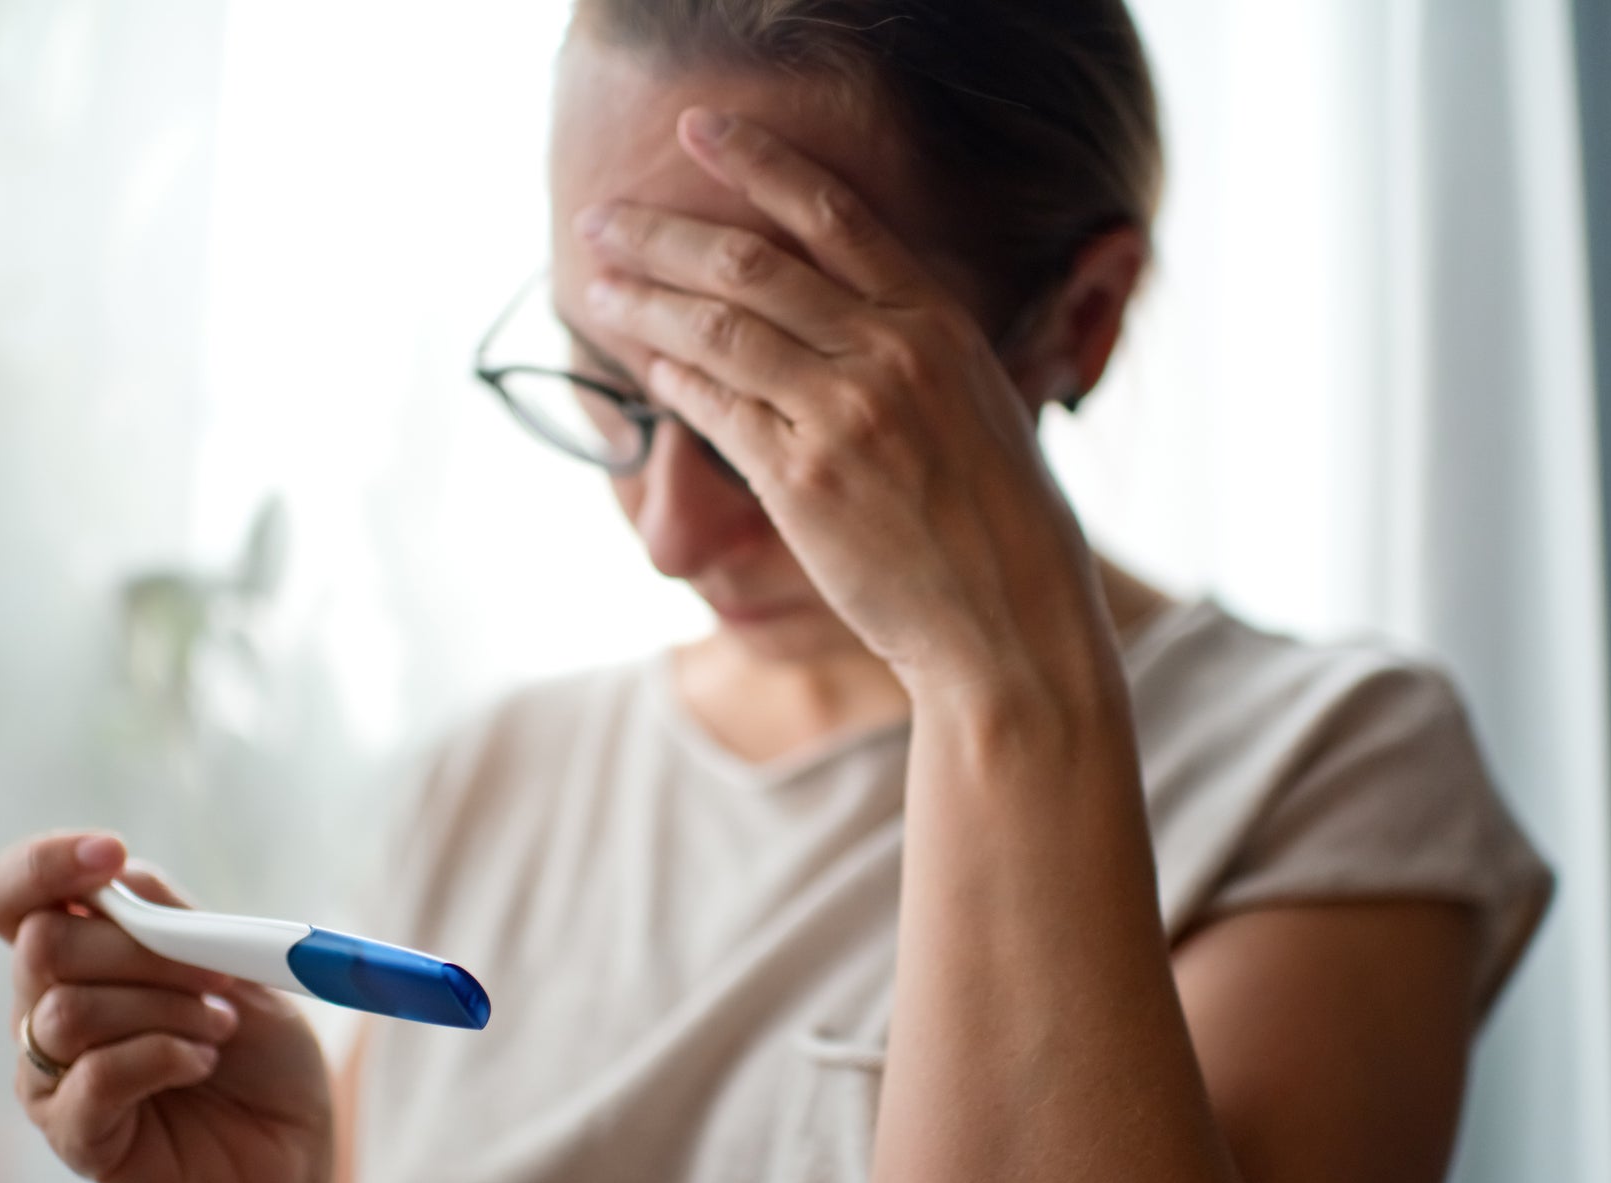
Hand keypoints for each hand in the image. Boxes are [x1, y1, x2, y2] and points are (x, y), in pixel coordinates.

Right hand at [0, 832, 335, 1182]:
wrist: (292, 1146)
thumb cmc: (260, 1050)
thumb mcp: (230, 962)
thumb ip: (168, 917)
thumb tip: (114, 875)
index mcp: (75, 954)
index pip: (7, 896)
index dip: (40, 864)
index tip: (108, 853)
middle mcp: (44, 1010)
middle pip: (41, 944)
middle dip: (142, 950)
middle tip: (215, 978)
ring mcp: (51, 1076)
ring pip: (68, 1011)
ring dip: (166, 1009)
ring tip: (220, 1028)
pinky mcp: (75, 1136)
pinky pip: (93, 1079)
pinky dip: (163, 1057)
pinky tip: (200, 1064)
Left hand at [577, 107, 1118, 710]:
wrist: (1012, 622)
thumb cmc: (1001, 522)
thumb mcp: (979, 403)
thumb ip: (914, 349)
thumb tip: (835, 317)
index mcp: (939, 322)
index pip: (833, 214)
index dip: (756, 162)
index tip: (697, 132)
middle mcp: (892, 354)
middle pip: (751, 264)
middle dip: (662, 235)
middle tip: (603, 222)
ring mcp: (844, 415)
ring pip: (718, 332)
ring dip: (644, 304)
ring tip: (598, 289)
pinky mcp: (803, 482)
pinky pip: (716, 412)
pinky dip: (673, 382)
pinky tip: (646, 366)